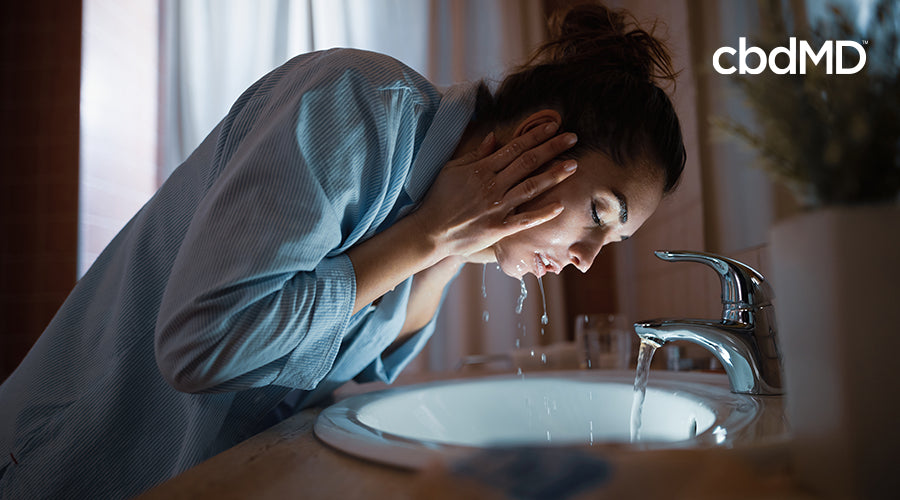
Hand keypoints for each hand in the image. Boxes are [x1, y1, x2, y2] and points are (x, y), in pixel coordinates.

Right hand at [411, 122, 577, 261]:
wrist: (430, 230)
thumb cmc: (439, 197)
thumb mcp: (453, 169)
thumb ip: (476, 153)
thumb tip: (495, 136)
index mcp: (482, 169)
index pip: (514, 147)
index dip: (535, 136)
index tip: (553, 126)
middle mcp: (492, 186)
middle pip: (528, 162)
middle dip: (552, 148)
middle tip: (573, 139)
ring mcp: (496, 208)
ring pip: (530, 187)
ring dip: (553, 175)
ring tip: (573, 165)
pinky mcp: (498, 228)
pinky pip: (524, 219)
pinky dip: (542, 213)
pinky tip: (559, 206)